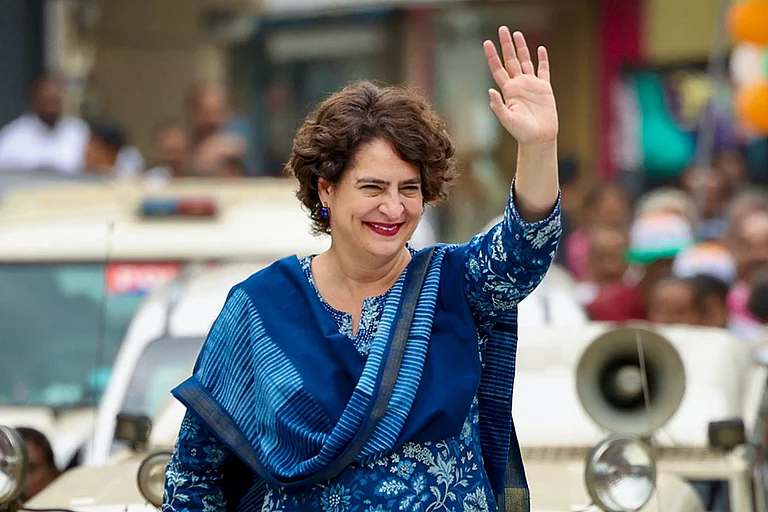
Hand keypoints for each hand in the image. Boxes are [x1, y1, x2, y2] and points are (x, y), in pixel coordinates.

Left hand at [483, 27, 557, 145]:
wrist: (539, 139)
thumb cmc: (522, 132)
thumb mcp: (507, 120)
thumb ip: (498, 106)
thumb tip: (490, 91)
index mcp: (508, 91)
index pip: (498, 69)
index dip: (492, 56)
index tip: (487, 42)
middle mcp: (518, 85)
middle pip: (510, 60)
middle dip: (506, 45)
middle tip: (502, 29)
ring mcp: (531, 85)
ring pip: (525, 61)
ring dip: (521, 48)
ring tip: (516, 34)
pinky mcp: (544, 88)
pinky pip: (543, 70)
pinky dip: (542, 59)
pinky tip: (540, 49)